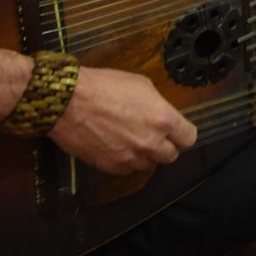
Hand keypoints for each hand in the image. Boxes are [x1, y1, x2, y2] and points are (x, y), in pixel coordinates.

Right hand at [49, 66, 195, 175]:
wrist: (67, 101)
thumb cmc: (104, 86)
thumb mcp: (141, 85)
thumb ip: (157, 106)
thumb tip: (161, 116)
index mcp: (163, 119)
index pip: (189, 138)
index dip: (183, 133)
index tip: (176, 130)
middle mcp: (150, 143)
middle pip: (171, 156)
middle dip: (165, 146)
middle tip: (153, 135)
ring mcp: (130, 158)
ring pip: (149, 165)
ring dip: (145, 155)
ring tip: (132, 140)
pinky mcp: (110, 167)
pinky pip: (127, 169)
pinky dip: (125, 161)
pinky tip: (116, 147)